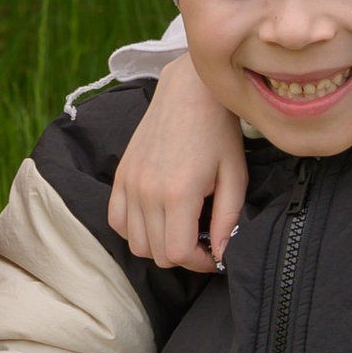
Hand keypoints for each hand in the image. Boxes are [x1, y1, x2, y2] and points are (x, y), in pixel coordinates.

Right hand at [110, 54, 246, 271]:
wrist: (189, 90)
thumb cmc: (218, 130)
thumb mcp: (235, 176)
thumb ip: (228, 220)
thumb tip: (220, 254)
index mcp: (178, 192)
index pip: (177, 254)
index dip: (199, 263)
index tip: (214, 254)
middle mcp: (146, 191)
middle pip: (155, 254)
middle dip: (182, 256)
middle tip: (201, 241)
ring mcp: (129, 182)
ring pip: (135, 243)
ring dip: (158, 245)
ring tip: (180, 229)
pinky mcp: (120, 175)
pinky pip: (116, 221)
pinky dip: (134, 229)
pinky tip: (156, 218)